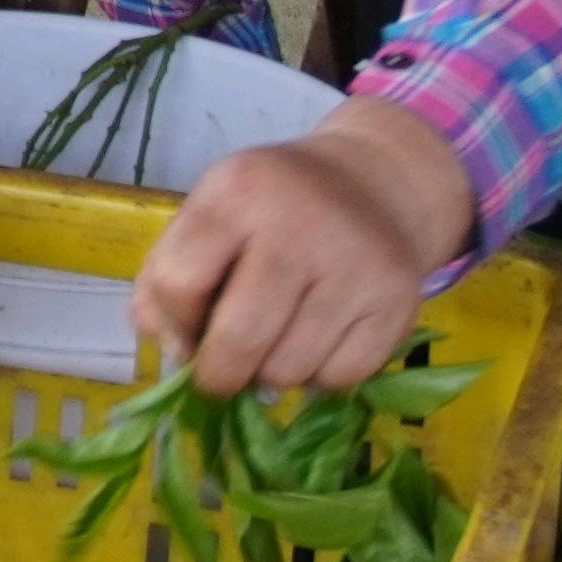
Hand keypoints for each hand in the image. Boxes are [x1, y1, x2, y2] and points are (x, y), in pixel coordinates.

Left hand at [137, 97, 476, 391]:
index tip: (185, 336)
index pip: (178, 283)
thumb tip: (164, 345)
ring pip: (290, 368)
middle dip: (218, 376)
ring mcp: (355, 265)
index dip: (174, 324)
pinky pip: (340, 377)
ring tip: (274, 346)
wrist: (373, 184)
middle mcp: (299, 224)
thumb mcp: (209, 215)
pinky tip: (317, 343)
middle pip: (239, 338)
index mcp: (237, 192)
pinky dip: (320, 377)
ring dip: (270, 376)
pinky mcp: (398, 302)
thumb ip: (165, 277)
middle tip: (219, 377)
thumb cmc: (271, 211)